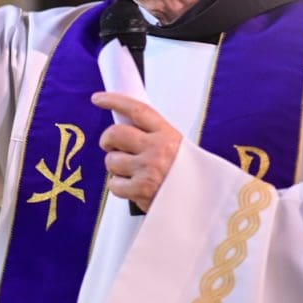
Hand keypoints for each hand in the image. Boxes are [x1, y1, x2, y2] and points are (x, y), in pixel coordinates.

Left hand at [91, 91, 182, 212]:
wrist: (204, 203)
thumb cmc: (188, 176)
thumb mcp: (178, 148)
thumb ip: (153, 136)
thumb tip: (125, 130)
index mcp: (167, 134)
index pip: (136, 109)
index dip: (114, 101)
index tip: (99, 99)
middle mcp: (157, 149)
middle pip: (115, 133)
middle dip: (107, 139)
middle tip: (110, 145)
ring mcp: (148, 169)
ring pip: (111, 160)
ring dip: (115, 167)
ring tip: (129, 172)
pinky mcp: (140, 190)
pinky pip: (114, 184)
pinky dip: (118, 187)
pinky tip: (131, 187)